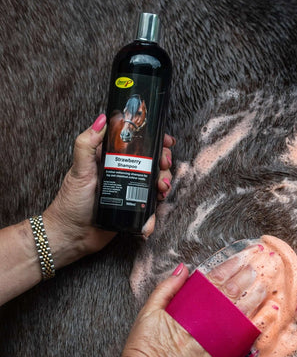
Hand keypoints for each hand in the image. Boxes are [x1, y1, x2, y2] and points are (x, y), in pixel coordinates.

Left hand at [42, 114, 173, 268]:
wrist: (72, 236)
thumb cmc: (71, 203)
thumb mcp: (79, 171)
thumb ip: (86, 145)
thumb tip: (102, 119)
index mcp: (112, 160)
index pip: (137, 144)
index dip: (155, 141)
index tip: (166, 142)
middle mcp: (123, 173)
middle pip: (152, 162)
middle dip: (163, 163)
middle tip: (164, 167)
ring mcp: (130, 191)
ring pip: (155, 183)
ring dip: (164, 184)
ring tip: (161, 190)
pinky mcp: (134, 209)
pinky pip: (150, 207)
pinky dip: (155, 212)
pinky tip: (151, 216)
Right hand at [122, 261, 266, 356]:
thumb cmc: (143, 348)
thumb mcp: (148, 311)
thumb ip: (167, 288)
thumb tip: (183, 269)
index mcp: (188, 308)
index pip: (214, 281)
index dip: (229, 268)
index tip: (240, 260)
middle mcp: (204, 323)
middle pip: (230, 295)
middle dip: (245, 280)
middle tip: (255, 270)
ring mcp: (213, 342)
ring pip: (240, 316)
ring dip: (253, 301)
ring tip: (263, 290)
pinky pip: (240, 342)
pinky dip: (252, 329)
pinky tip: (261, 320)